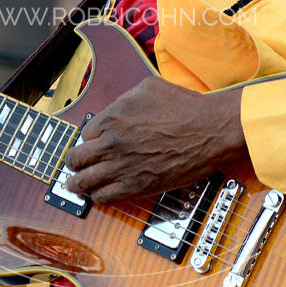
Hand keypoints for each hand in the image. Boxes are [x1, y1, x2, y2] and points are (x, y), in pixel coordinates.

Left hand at [63, 76, 246, 203]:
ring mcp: (122, 167)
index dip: (91, 139)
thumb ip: (123, 99)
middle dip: (75, 161)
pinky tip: (99, 193)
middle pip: (75, 158)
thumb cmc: (185, 107)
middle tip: (76, 164)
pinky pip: (103, 198)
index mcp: (112, 118)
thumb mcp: (147, 88)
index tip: (94, 143)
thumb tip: (114, 109)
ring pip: (82, 182)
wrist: (210, 131)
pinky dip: (97, 197)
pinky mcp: (136, 187)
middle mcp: (112, 144)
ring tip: (77, 184)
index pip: (85, 133)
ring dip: (77, 183)